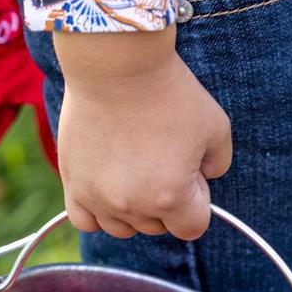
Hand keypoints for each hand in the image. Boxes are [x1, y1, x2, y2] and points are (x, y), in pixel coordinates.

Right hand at [52, 27, 231, 240]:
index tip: (190, 171)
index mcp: (170, 197)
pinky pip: (84, 219)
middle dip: (166, 200)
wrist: (116, 64)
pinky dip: (98, 211)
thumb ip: (219, 163)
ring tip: (134, 170)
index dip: (198, 200)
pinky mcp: (73, 182)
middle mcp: (132, 206)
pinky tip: (107, 187)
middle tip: (161, 158)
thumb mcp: (216, 126)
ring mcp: (98, 197)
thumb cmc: (168, 92)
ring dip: (133, 208)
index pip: (193, 227)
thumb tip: (204, 178)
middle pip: (157, 227)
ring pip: (122, 227)